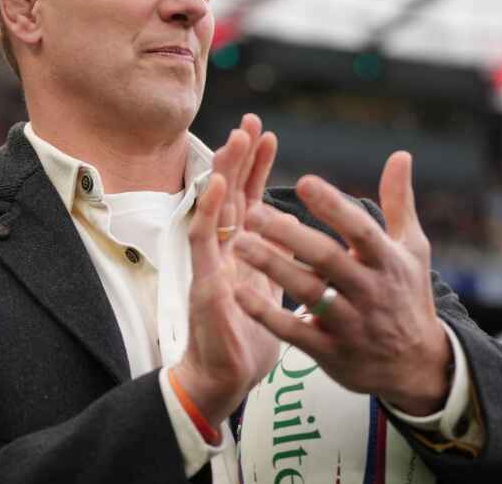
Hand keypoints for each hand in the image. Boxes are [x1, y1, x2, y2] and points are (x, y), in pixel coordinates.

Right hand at [173, 114, 281, 426]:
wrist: (228, 379)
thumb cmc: (249, 339)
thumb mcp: (274, 291)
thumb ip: (282, 261)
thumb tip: (299, 234)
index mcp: (244, 251)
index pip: (249, 200)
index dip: (257, 169)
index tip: (268, 136)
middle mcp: (224, 251)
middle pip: (230, 194)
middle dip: (239, 158)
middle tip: (250, 122)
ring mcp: (210, 262)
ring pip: (213, 207)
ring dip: (223, 173)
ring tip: (235, 140)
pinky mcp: (202, 281)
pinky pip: (202, 240)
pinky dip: (208, 210)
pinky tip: (216, 185)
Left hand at [233, 151, 452, 415]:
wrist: (416, 365)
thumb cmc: (407, 295)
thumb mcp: (412, 249)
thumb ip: (399, 202)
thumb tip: (401, 154)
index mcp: (387, 261)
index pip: (361, 229)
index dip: (334, 206)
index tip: (304, 182)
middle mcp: (370, 290)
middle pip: (327, 258)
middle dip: (289, 235)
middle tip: (252, 212)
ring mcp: (350, 323)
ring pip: (307, 292)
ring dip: (272, 266)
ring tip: (238, 242)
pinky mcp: (331, 352)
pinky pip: (294, 332)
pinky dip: (267, 314)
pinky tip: (239, 292)